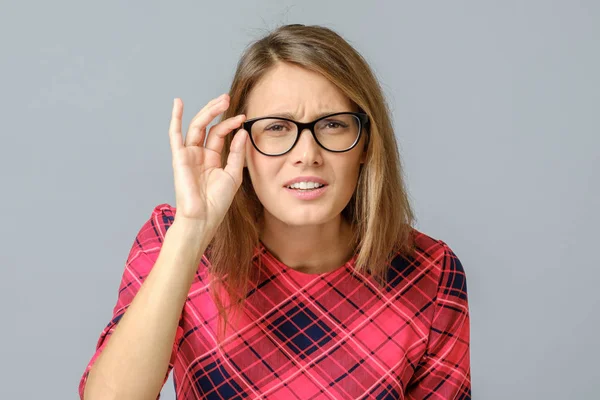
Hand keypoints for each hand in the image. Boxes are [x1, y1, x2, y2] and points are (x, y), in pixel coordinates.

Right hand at [168, 94, 247, 231]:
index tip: (243, 118)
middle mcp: (199, 154)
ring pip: (196, 126)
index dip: (231, 124)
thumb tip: (241, 132)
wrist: (203, 217)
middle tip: (227, 99)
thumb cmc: (217, 202)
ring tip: (220, 100)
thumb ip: (237, 153)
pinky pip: (175, 135)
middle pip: (207, 126)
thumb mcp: (233, 174)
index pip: (220, 134)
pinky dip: (175, 119)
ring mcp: (188, 155)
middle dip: (217, 111)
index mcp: (212, 158)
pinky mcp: (179, 157)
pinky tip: (178, 103)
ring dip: (207, 111)